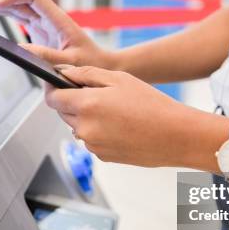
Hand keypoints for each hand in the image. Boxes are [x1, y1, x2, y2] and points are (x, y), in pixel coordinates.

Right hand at [0, 0, 111, 67]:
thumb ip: (49, 56)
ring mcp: (43, 25)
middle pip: (18, 0)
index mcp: (58, 20)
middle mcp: (48, 19)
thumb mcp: (72, 62)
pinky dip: (2, 13)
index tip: (0, 4)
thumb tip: (23, 50)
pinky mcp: (39, 33)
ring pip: (16, 8)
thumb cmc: (91, 63)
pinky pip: (18, 19)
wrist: (101, 66)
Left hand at [45, 66, 197, 166]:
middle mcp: (85, 128)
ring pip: (78, 127)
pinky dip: (99, 131)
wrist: (176, 136)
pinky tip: (121, 126)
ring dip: (87, 117)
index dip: (52, 88)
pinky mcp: (102, 156)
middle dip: (72, 102)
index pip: (52, 98)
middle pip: (63, 113)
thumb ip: (87, 74)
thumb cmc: (152, 104)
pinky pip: (92, 140)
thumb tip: (65, 74)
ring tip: (115, 111)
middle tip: (97, 94)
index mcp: (87, 104)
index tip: (56, 82)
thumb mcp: (119, 79)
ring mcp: (93, 145)